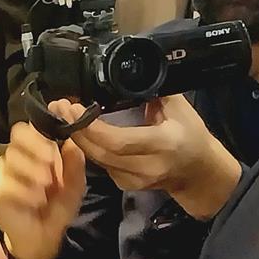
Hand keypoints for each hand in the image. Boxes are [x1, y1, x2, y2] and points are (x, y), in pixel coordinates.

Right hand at [0, 122, 87, 258]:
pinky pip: (4, 182)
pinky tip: (34, 202)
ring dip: (32, 174)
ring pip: (11, 157)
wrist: (42, 237)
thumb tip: (71, 141)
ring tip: (45, 192)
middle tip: (51, 173)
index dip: (41, 134)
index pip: (30, 127)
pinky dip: (23, 192)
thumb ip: (74, 163)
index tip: (55, 150)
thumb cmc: (57, 207)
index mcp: (35, 150)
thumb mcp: (74, 185)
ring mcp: (1, 170)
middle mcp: (15, 154)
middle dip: (38, 152)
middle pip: (18, 135)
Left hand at [54, 95, 241, 219]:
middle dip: (76, 129)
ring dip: (77, 137)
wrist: (198, 172)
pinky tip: (77, 130)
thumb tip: (130, 74)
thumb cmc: (191, 135)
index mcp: (163, 144)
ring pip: (97, 160)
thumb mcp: (180, 108)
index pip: (119, 141)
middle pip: (101, 152)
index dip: (92, 127)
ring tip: (63, 115)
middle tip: (60, 107)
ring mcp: (135, 179)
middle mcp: (147, 166)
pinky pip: (101, 165)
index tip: (73, 107)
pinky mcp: (126, 185)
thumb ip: (154, 92)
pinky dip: (87, 148)